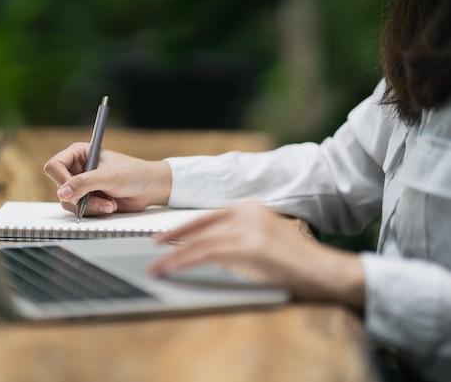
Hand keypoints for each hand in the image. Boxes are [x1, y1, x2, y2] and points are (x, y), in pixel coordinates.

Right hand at [44, 142, 171, 214]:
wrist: (150, 188)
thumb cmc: (133, 173)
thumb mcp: (108, 176)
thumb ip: (84, 183)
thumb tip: (63, 193)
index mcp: (78, 154)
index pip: (55, 166)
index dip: (61, 180)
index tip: (72, 191)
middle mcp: (77, 169)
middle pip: (61, 188)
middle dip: (81, 197)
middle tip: (98, 198)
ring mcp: (82, 186)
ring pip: (70, 202)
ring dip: (91, 206)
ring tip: (110, 203)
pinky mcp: (89, 200)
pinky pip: (81, 210)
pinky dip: (96, 211)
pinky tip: (111, 205)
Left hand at [149, 203, 364, 308]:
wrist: (326, 271)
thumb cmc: (297, 263)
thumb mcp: (263, 242)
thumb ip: (239, 239)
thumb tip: (211, 249)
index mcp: (251, 208)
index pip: (208, 216)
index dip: (184, 227)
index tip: (165, 237)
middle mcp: (248, 211)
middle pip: (200, 226)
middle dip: (173, 239)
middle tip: (153, 249)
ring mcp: (250, 227)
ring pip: (200, 241)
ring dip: (174, 256)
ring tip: (156, 267)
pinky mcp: (250, 246)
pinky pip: (207, 253)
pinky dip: (185, 262)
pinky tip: (172, 269)